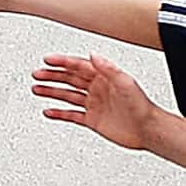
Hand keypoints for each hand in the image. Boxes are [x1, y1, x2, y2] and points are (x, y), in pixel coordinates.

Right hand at [31, 53, 161, 149]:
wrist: (147, 129)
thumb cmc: (141, 106)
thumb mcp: (125, 82)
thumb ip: (108, 68)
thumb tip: (92, 55)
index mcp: (104, 78)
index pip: (79, 66)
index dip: (63, 62)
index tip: (48, 60)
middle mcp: (97, 89)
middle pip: (70, 79)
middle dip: (52, 75)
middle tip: (37, 74)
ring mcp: (94, 104)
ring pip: (67, 95)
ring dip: (52, 91)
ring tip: (37, 89)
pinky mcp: (92, 120)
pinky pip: (71, 115)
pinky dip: (59, 113)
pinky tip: (49, 111)